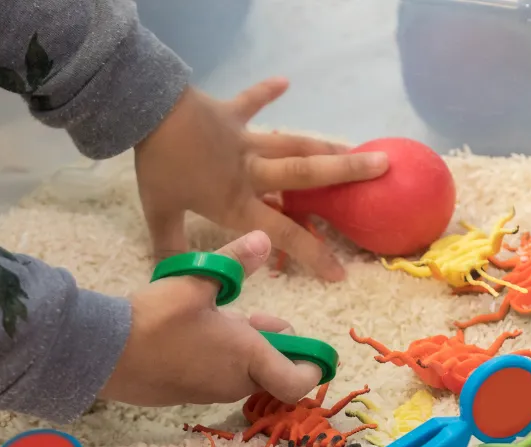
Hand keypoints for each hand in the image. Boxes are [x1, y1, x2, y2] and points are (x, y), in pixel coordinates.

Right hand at [100, 230, 323, 406]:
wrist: (103, 354)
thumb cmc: (155, 319)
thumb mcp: (195, 282)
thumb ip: (233, 262)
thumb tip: (263, 238)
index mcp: (247, 357)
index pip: (296, 381)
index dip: (309, 367)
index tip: (309, 350)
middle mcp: (233, 381)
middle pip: (270, 373)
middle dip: (273, 348)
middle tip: (262, 319)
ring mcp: (208, 391)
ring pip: (242, 374)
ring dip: (244, 351)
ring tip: (226, 317)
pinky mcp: (186, 394)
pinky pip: (216, 378)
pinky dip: (219, 358)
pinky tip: (197, 331)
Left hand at [135, 78, 388, 281]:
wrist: (148, 113)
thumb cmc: (159, 168)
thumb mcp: (161, 215)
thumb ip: (172, 248)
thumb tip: (173, 280)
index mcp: (237, 201)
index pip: (282, 234)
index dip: (312, 254)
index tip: (340, 272)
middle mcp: (252, 171)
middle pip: (306, 176)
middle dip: (345, 175)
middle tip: (382, 170)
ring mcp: (245, 139)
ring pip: (293, 144)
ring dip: (326, 145)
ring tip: (358, 146)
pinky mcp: (231, 113)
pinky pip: (252, 101)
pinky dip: (267, 91)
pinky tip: (286, 81)